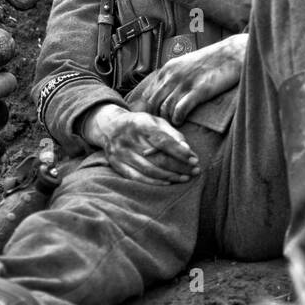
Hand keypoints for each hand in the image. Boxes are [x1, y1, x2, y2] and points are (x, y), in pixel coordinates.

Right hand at [82, 104, 198, 184]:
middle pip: (158, 157)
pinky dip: (154, 181)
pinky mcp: (116, 165)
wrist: (109, 126)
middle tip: (195, 171)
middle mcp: (129, 139)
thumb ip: (172, 134)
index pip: (162, 140)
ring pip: (149, 169)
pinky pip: (138, 177)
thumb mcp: (155, 121)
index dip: (179, 151)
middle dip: (179, 166)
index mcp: (140, 124)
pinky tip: (168, 182)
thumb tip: (187, 149)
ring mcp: (121, 153)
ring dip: (170, 176)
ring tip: (185, 178)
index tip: (194, 159)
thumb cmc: (140, 124)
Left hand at [135, 33, 247, 126]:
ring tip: (173, 124)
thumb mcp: (185, 63)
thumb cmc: (211, 60)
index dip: (149, 108)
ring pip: (165, 108)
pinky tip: (181, 121)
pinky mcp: (199, 91)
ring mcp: (185, 83)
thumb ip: (173, 75)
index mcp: (168, 69)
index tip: (155, 117)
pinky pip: (179, 110)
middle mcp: (172, 75)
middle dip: (156, 117)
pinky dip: (177, 119)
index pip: (148, 93)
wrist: (231, 54)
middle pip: (153, 103)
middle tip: (163, 125)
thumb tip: (164, 91)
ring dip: (167, 120)